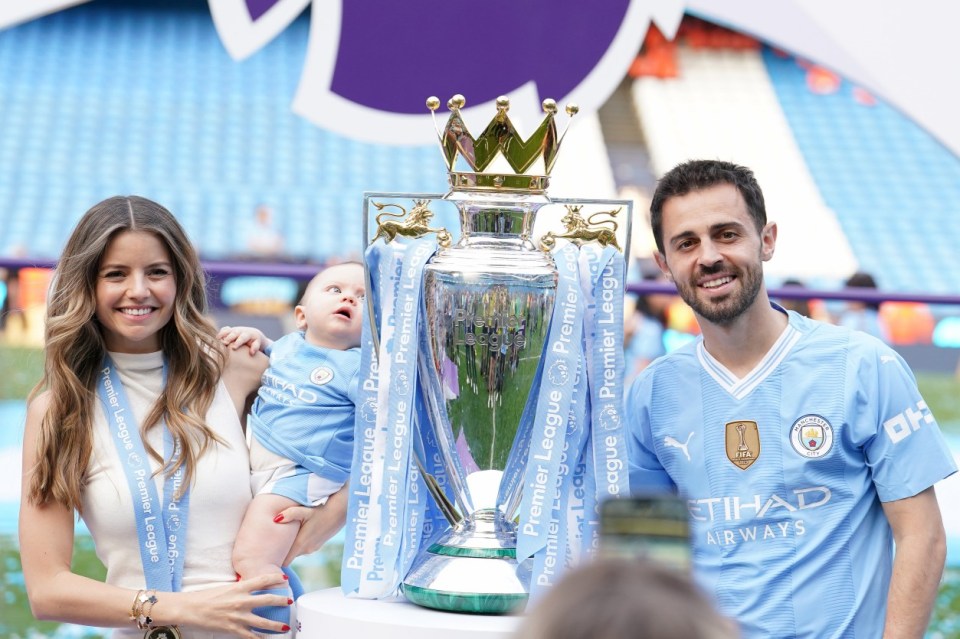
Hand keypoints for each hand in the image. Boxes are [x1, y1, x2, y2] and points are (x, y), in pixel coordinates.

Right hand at [165, 573, 290, 638]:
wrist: (190, 608)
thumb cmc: (206, 597)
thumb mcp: (226, 588)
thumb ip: (240, 588)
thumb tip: (252, 587)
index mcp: (239, 587)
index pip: (261, 580)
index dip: (275, 577)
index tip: (284, 578)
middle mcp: (241, 601)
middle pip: (267, 600)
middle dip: (281, 601)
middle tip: (290, 601)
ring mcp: (238, 616)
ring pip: (263, 622)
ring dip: (276, 625)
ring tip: (285, 627)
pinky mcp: (233, 629)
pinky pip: (250, 636)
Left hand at [218, 325, 267, 354]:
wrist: (257, 337)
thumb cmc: (241, 339)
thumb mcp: (233, 338)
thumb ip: (224, 339)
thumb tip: (212, 345)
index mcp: (234, 331)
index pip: (227, 331)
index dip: (222, 334)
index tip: (217, 339)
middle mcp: (241, 332)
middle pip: (235, 333)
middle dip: (229, 337)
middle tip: (224, 342)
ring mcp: (250, 335)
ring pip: (244, 337)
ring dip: (239, 341)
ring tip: (234, 347)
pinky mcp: (258, 341)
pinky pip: (256, 344)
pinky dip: (254, 348)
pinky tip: (251, 353)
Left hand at [276, 485, 348, 564]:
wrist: (341, 511)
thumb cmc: (322, 510)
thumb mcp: (305, 510)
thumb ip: (290, 514)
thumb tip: (275, 519)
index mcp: (301, 543)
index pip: (284, 562)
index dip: (276, 562)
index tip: (267, 558)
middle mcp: (307, 549)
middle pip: (289, 556)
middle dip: (282, 552)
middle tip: (271, 545)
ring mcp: (313, 548)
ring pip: (297, 551)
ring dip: (291, 547)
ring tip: (284, 537)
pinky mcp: (318, 545)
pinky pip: (304, 548)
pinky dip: (300, 543)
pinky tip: (299, 532)